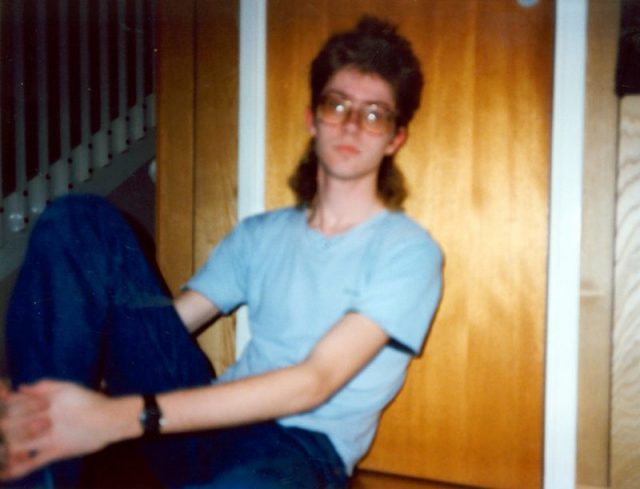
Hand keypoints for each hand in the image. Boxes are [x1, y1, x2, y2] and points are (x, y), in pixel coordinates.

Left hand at [0, 380, 121, 480]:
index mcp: (50, 401)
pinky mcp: (58, 450)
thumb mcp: (70, 388)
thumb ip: (46, 385)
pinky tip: (9, 473)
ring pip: (21, 443)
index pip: (21, 403)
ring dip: (9, 445)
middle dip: (5, 425)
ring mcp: (52, 435)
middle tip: (0, 425)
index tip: (2, 406)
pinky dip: (21, 468)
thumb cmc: (93, 402)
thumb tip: (22, 387)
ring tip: (2, 450)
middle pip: (17, 422)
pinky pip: (36, 461)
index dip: (9, 406)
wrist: (112, 419)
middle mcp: (48, 417)